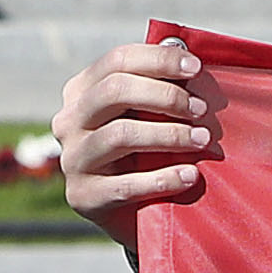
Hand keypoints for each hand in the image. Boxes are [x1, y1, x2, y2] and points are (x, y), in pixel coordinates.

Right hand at [57, 40, 213, 252]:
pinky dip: (163, 178)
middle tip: (202, 110)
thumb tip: (189, 55)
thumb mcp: (149, 118)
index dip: (158, 60)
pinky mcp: (83, 196)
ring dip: (169, 135)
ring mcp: (71, 159)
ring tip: (203, 141)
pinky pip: (126, 184)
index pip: (117, 61)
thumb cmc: (148, 156)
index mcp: (82, 91)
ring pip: (120, 134)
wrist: (133, 216)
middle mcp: (68, 120)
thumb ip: (159, 90)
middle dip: (165, 96)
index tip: (197, 69)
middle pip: (115, 91)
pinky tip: (191, 176)